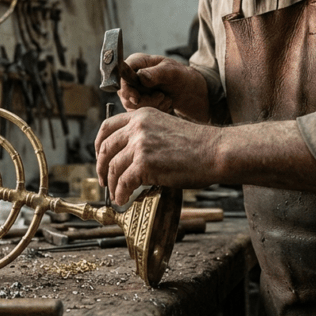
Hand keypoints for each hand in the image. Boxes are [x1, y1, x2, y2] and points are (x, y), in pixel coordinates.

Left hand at [95, 107, 219, 204]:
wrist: (216, 151)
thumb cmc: (197, 145)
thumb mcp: (165, 128)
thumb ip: (145, 136)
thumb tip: (129, 156)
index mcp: (141, 115)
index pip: (107, 127)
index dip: (99, 145)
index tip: (100, 158)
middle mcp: (137, 127)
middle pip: (106, 148)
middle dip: (101, 167)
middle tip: (103, 181)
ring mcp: (140, 145)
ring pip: (113, 168)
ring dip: (112, 185)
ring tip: (117, 194)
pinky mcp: (145, 164)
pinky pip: (124, 182)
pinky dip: (121, 193)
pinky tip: (124, 199)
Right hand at [119, 54, 208, 121]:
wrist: (191, 92)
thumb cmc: (182, 77)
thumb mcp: (172, 72)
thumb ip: (156, 73)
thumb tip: (140, 76)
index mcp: (138, 62)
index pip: (122, 75)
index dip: (126, 88)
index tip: (137, 98)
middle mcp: (132, 76)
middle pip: (125, 93)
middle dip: (143, 100)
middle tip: (162, 97)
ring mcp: (134, 91)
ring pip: (131, 106)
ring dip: (151, 106)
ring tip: (167, 99)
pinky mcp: (139, 104)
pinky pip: (139, 113)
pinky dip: (154, 111)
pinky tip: (166, 105)